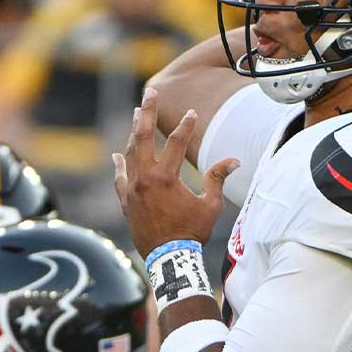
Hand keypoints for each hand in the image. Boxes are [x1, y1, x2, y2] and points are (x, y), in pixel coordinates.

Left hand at [112, 88, 238, 255]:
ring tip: (138, 115)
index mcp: (165, 177)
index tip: (193, 113)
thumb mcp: (209, 205)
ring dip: (134, 133)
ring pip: (130, 154)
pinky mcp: (126, 202)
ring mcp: (132, 190)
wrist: (169, 259)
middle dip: (147, 112)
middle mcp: (144, 179)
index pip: (176, 143)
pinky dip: (119, 165)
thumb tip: (234, 160)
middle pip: (144, 137)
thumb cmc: (192, 233)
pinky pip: (119, 178)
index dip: (186, 126)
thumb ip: (217, 179)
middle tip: (149, 92)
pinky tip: (117, 154)